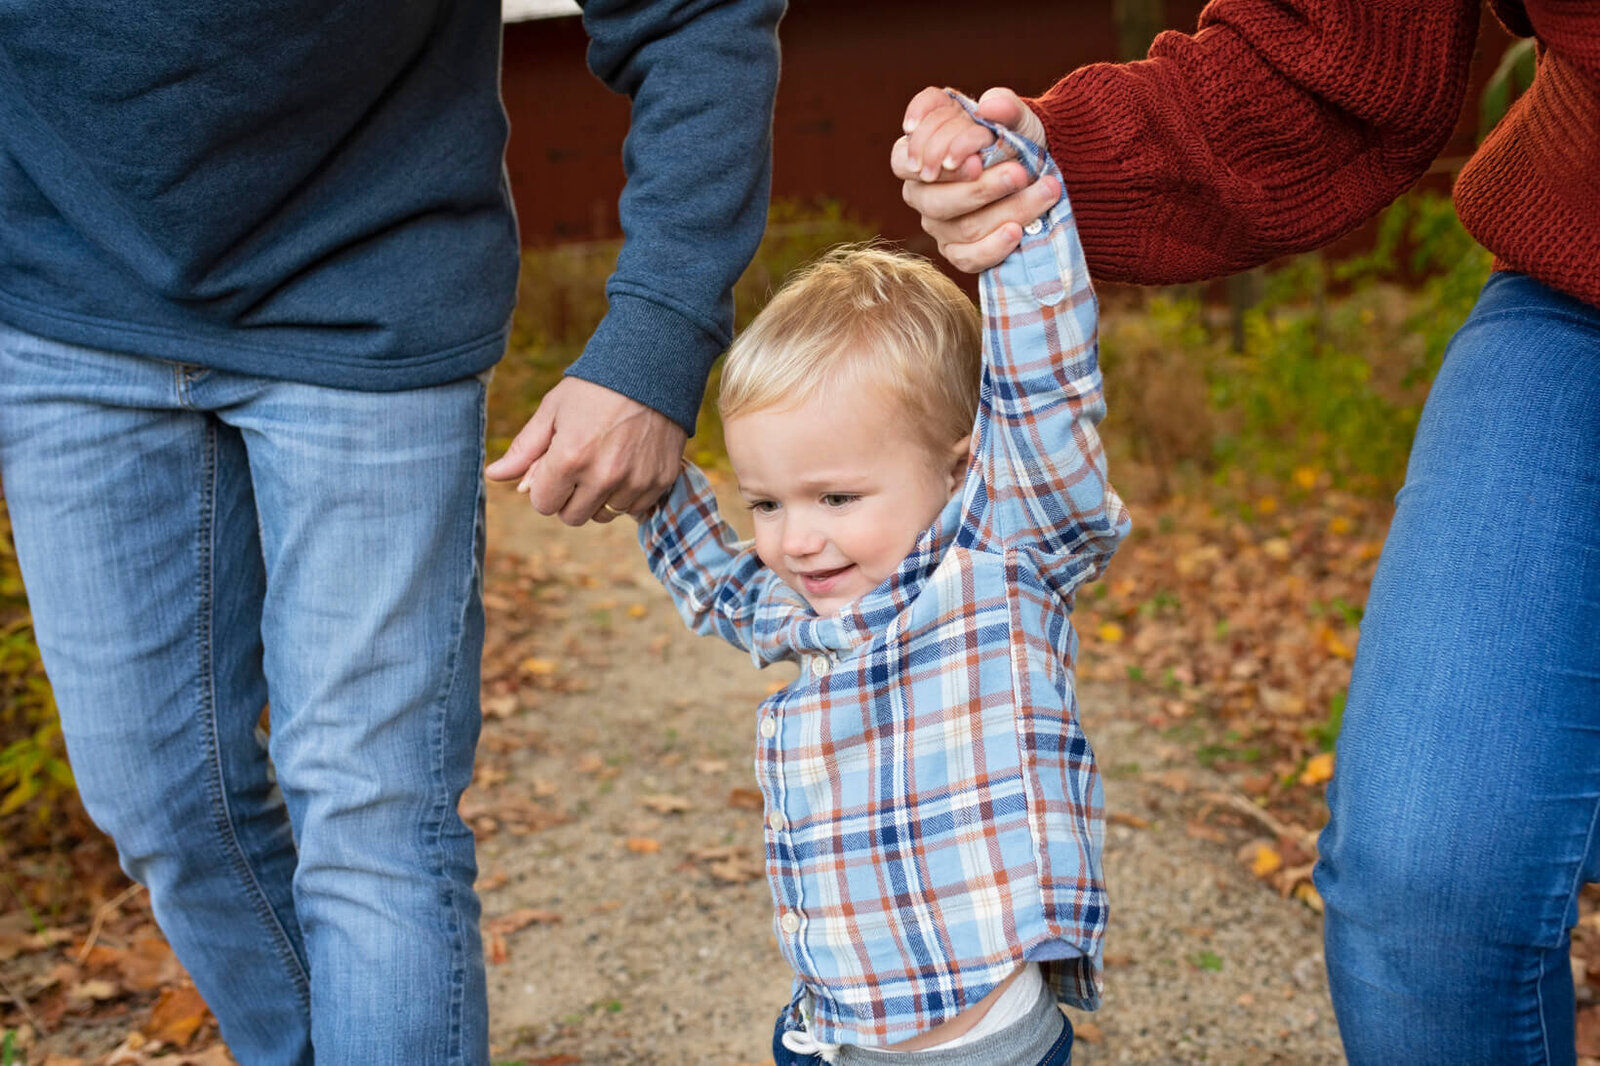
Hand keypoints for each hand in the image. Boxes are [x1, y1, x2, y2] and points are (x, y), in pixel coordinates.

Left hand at [485, 377, 685, 525]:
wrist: (652, 370)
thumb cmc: (594, 388)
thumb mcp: (553, 410)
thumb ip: (525, 449)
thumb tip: (494, 476)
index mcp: (570, 458)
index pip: (544, 505)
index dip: (545, 487)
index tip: (555, 466)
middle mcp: (604, 476)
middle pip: (572, 517)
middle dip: (569, 497)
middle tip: (579, 465)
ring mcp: (635, 481)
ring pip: (604, 515)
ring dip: (598, 498)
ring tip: (605, 462)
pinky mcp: (659, 482)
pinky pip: (633, 508)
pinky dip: (626, 494)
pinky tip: (628, 464)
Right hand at [892, 86, 1058, 272]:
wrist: (1043, 173)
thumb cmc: (1017, 141)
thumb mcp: (1017, 119)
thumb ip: (1006, 107)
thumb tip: (992, 105)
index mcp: (922, 151)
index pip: (904, 158)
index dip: (932, 161)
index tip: (974, 158)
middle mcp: (922, 190)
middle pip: (933, 200)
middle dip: (981, 189)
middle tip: (1019, 174)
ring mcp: (938, 224)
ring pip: (961, 227)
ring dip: (1007, 210)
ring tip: (1045, 192)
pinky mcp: (958, 251)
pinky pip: (967, 258)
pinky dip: (994, 246)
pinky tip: (1018, 231)